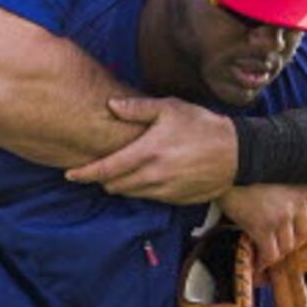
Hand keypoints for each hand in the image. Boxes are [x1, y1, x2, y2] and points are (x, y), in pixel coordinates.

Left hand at [65, 97, 238, 202]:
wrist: (236, 153)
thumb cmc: (202, 125)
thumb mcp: (170, 108)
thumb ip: (137, 108)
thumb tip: (110, 106)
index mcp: (147, 152)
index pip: (106, 169)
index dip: (84, 173)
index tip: (70, 174)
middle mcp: (152, 175)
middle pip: (114, 185)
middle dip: (103, 178)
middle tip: (98, 168)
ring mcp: (164, 190)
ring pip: (129, 193)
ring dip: (121, 184)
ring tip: (122, 171)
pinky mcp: (175, 200)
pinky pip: (148, 198)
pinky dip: (141, 189)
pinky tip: (145, 176)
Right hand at [219, 184, 306, 266]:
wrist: (226, 172)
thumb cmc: (249, 176)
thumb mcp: (278, 178)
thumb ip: (290, 194)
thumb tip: (292, 220)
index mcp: (302, 187)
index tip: (296, 228)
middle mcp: (296, 202)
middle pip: (305, 234)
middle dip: (292, 241)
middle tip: (278, 243)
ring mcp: (281, 215)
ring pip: (287, 247)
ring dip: (276, 253)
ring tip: (264, 252)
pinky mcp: (263, 226)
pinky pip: (270, 254)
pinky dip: (264, 261)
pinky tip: (257, 262)